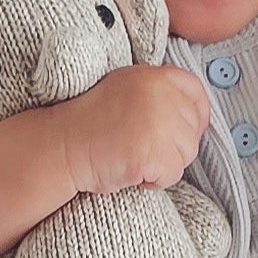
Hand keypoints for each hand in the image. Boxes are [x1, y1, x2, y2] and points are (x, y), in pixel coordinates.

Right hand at [56, 64, 211, 195]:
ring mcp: (159, 123)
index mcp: (155, 76)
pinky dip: (154, 180)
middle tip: (141, 146)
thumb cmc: (90, 124)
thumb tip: (190, 114)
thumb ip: (158, 95)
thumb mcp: (127, 90)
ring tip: (133, 157)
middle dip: (173, 146)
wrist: (62, 146)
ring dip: (163, 164)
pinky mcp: (153, 152)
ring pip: (185, 155)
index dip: (196, 114)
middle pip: (193, 130)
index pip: (196, 90)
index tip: (185, 129)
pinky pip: (171, 175)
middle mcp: (160, 94)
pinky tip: (131, 170)